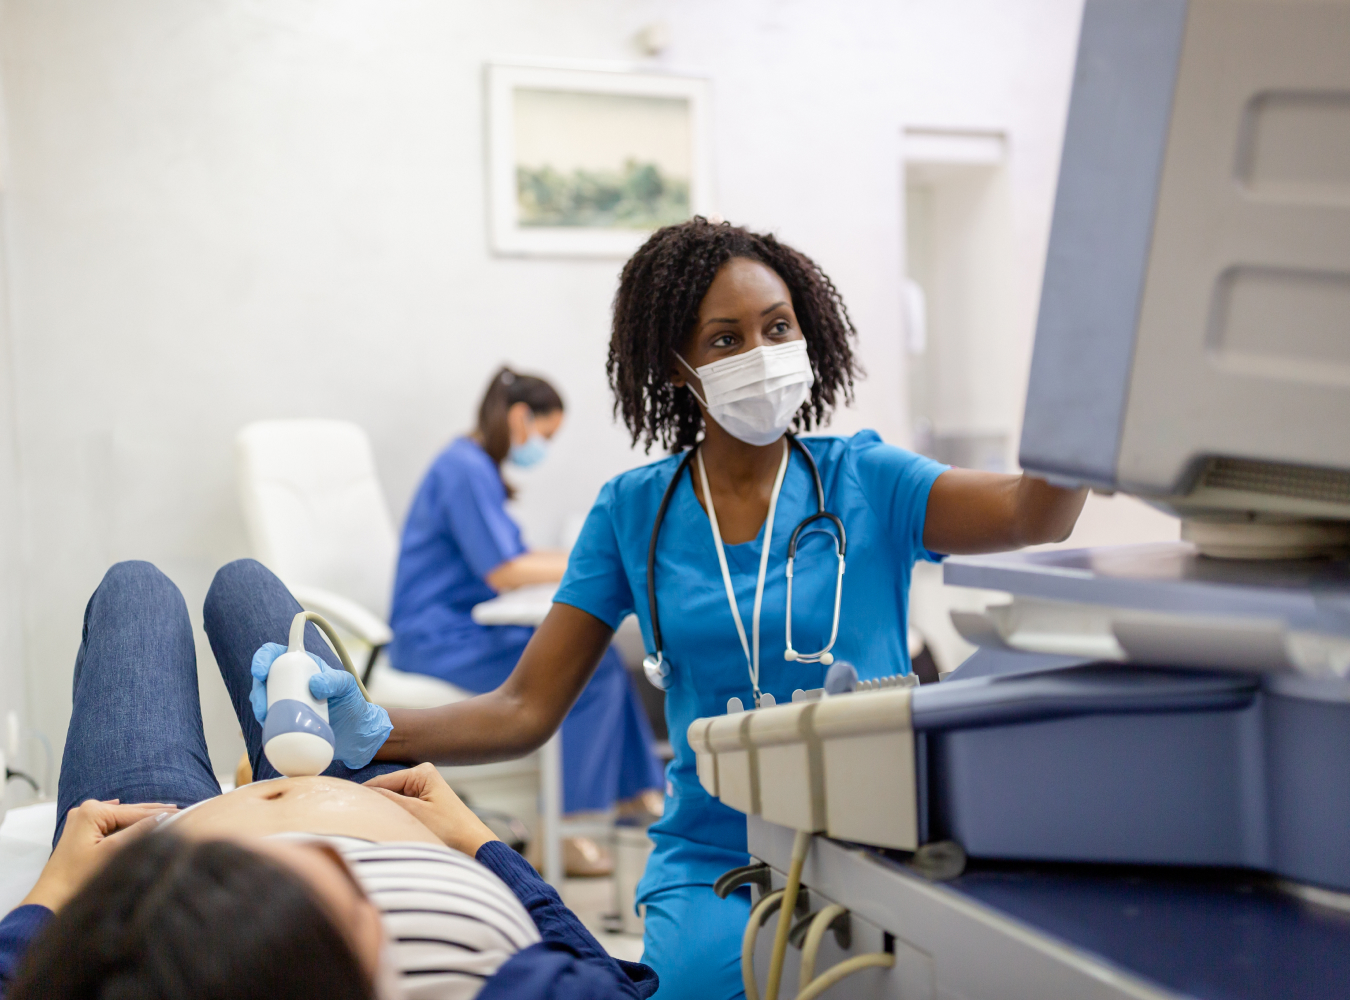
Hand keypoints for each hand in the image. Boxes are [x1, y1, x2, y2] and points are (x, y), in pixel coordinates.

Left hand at [22, 799, 176, 911]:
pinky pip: (111, 824)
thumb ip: (139, 831)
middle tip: (180, 810)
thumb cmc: (78, 879)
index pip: (135, 812)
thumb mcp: (113, 851)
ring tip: (167, 813)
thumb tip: (164, 817)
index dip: (160, 813)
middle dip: (153, 813)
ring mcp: (81, 821)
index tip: (183, 812)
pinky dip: (128, 824)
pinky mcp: (81, 832)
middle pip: (129, 812)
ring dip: (142, 818)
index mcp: (92, 811)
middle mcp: (85, 810)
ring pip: (121, 818)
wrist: (51, 901)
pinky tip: (137, 816)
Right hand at [251, 643, 392, 769]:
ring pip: (263, 699)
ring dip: (258, 708)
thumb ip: (336, 680)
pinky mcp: (284, 720)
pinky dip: (265, 723)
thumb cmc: (351, 703)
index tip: (259, 672)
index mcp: (302, 665)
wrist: (353, 733)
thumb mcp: (348, 686)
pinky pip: (268, 719)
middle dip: (257, 691)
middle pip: (264, 679)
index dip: (263, 658)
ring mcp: (285, 700)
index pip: (276, 654)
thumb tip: (314, 684)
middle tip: (262, 707)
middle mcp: (290, 681)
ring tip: (266, 719)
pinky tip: (268, 729)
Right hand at [364, 763, 498, 855]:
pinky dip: (393, 815)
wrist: (473, 844)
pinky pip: (401, 807)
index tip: (342, 803)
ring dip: (384, 811)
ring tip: (368, 823)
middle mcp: (422, 776)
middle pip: (386, 789)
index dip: (363, 793)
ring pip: (392, 799)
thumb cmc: (449, 829)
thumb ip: (388, 800)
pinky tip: (385, 825)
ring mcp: (423, 789)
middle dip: (375, 803)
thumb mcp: (414, 814)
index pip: (382, 781)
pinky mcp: (425, 802)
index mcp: (421, 772)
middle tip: (354, 817)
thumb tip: (361, 792)